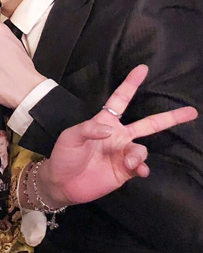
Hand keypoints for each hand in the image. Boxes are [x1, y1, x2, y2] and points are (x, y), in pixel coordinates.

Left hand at [37, 65, 197, 206]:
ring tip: (129, 162)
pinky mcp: (125, 171)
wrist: (62, 183)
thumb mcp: (71, 137)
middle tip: (191, 111)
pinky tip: (137, 170)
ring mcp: (123, 153)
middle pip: (149, 123)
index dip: (130, 84)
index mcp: (104, 122)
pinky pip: (141, 166)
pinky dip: (142, 167)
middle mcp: (118, 136)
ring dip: (138, 155)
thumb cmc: (64, 155)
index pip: (120, 100)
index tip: (142, 69)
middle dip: (170, 117)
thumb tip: (111, 129)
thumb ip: (89, 129)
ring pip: (142, 148)